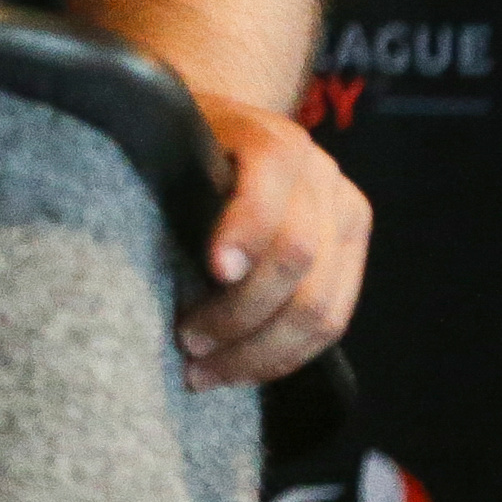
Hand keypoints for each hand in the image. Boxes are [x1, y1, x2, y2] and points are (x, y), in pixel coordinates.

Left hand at [180, 93, 370, 387]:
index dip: (245, 234)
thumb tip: (149, 258)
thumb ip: (173, 185)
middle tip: (187, 344)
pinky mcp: (353, 253)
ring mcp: (346, 214)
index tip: (213, 271)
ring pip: (324, 306)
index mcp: (275, 142)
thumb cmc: (185, 145)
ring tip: (206, 371)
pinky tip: (243, 370)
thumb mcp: (172, 145)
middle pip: (298, 258)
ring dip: (263, 352)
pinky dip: (288, 355)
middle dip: (242, 315)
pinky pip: (334, 321)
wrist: (233, 130)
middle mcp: (321, 175)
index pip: (270, 194)